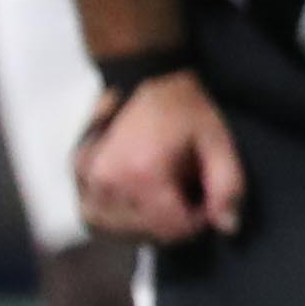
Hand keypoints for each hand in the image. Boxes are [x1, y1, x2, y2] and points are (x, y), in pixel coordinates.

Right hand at [76, 72, 243, 245]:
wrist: (145, 74)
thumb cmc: (184, 107)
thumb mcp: (218, 142)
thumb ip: (227, 186)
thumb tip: (226, 226)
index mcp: (142, 174)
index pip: (172, 227)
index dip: (197, 221)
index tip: (206, 201)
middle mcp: (107, 181)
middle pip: (144, 231)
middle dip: (172, 222)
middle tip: (186, 195)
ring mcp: (86, 178)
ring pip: (116, 229)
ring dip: (143, 225)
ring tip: (162, 199)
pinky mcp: (77, 174)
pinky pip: (94, 215)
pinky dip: (115, 218)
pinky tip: (135, 202)